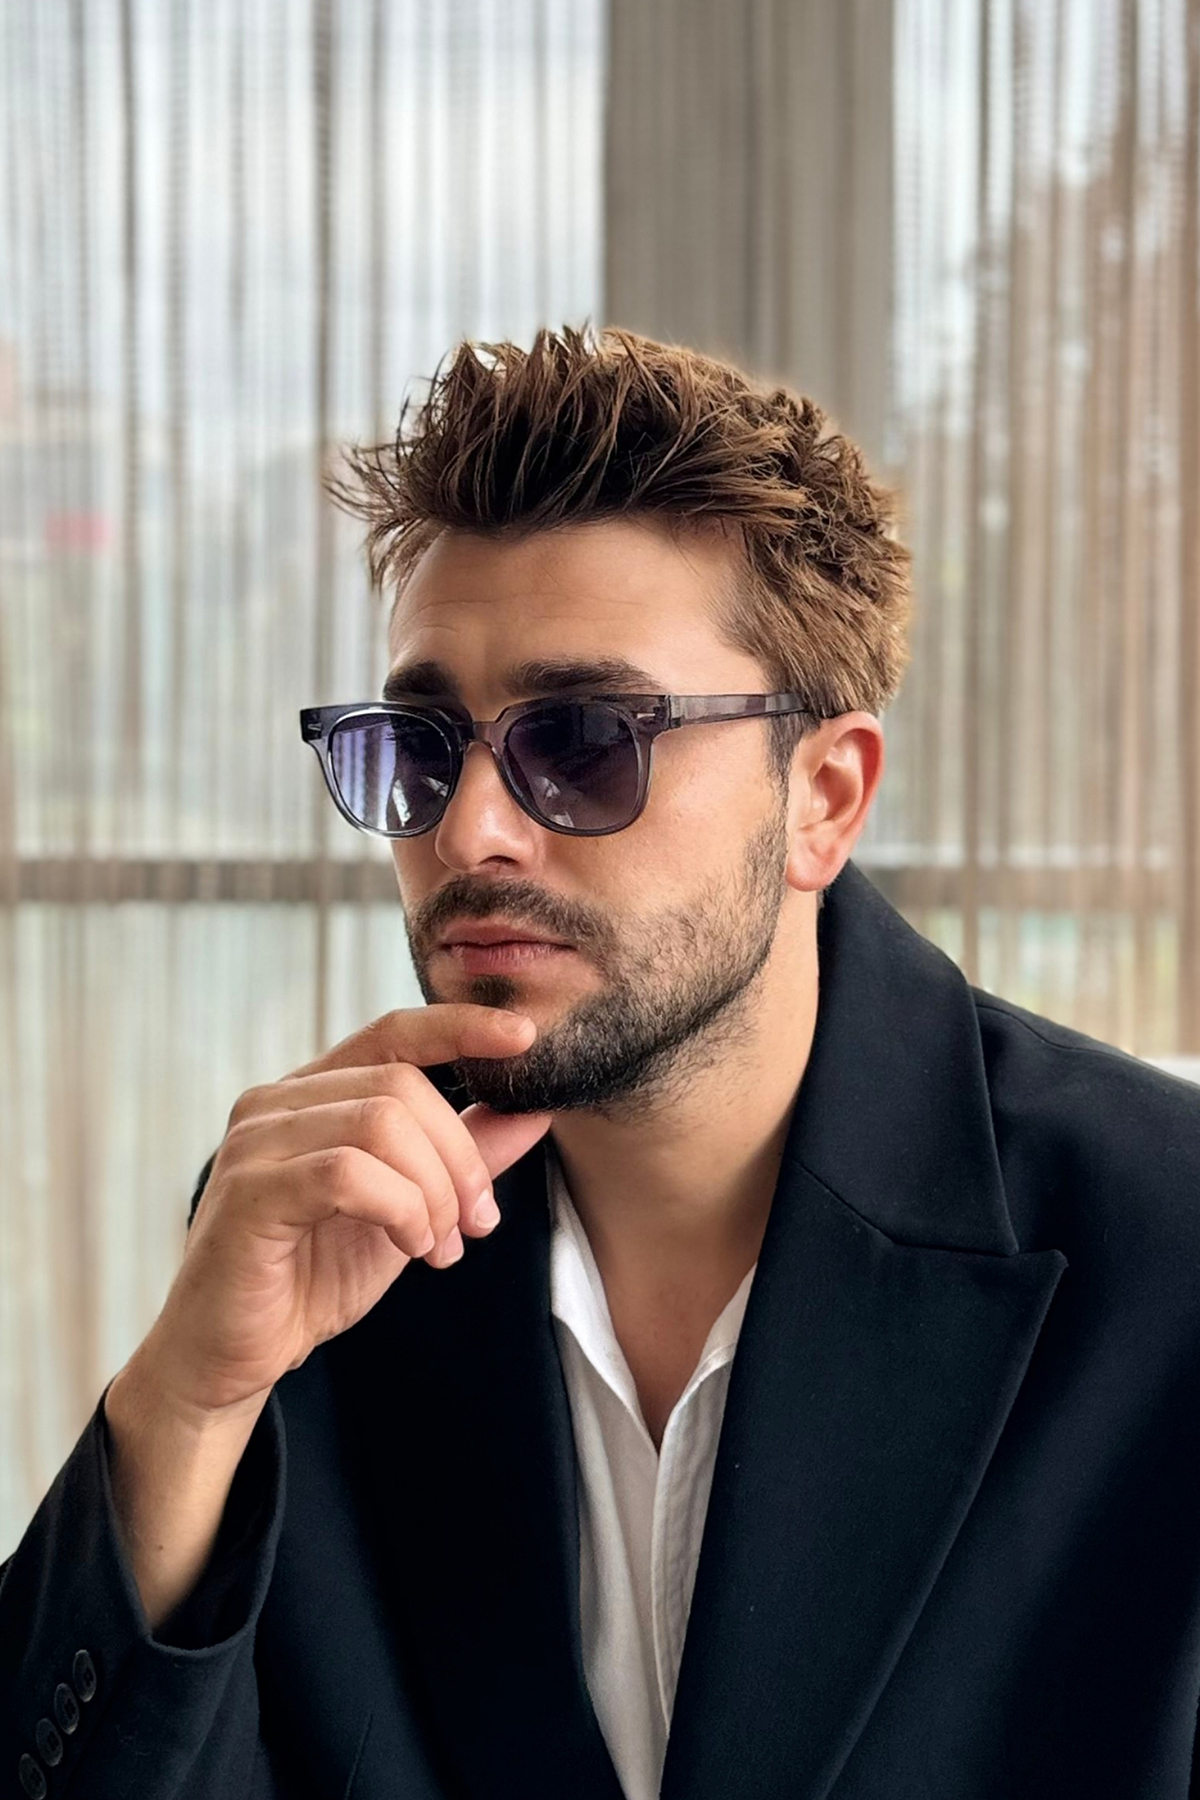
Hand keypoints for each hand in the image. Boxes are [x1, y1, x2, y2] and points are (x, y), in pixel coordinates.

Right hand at [136, 1004, 551, 1419]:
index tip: (524, 1037)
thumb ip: (462, 1158)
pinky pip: (348, 1173)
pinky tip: (411, 1247)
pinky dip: (401, 1209)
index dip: (460, 1027)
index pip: (393, 1033)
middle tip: (478, 1221)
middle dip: (460, 1155)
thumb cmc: (311, 1277)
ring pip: (381, 1122)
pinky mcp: (250, 1191)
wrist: (231, 1358)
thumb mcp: (409, 1209)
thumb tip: (534, 1111)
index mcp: (312, 1094)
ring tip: (440, 1246)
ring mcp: (255, 1142)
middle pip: (401, 1084)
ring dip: (434, 1190)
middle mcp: (276, 1102)